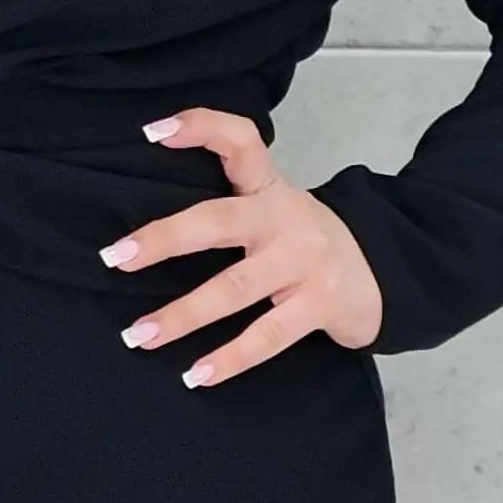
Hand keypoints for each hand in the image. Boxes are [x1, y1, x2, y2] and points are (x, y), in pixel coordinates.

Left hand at [96, 106, 382, 382]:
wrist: (386, 274)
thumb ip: (230, 206)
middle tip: (116, 257)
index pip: (240, 142)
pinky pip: (267, 337)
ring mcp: (304, 262)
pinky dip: (229, 359)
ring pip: (234, 289)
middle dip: (164, 240)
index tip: (152, 130)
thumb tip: (148, 235)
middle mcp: (285, 219)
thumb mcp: (276, 209)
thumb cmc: (307, 245)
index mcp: (270, 190)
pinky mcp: (320, 304)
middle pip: (218, 221)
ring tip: (140, 336)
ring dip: (182, 315)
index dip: (200, 127)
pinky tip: (197, 375)